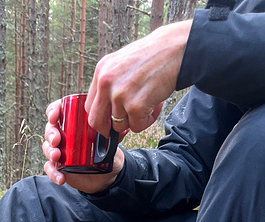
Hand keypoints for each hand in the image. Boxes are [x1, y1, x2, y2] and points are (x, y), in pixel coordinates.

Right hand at [42, 99, 124, 193]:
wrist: (107, 176)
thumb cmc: (107, 153)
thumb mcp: (112, 142)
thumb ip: (114, 135)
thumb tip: (123, 128)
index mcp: (74, 123)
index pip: (59, 111)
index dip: (53, 111)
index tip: (55, 116)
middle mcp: (65, 135)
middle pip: (50, 129)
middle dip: (51, 133)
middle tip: (56, 139)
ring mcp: (60, 151)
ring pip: (48, 148)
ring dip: (50, 151)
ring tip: (57, 156)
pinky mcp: (60, 167)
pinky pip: (51, 168)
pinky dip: (53, 173)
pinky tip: (61, 177)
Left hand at [86, 20, 191, 136]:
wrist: (175, 49)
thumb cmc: (152, 57)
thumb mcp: (121, 64)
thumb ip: (110, 86)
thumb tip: (106, 113)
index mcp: (101, 72)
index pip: (90, 106)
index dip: (100, 119)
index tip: (108, 123)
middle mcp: (106, 83)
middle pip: (96, 122)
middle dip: (108, 130)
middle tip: (121, 130)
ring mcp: (120, 95)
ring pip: (119, 125)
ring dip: (134, 121)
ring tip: (148, 104)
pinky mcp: (135, 106)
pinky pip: (136, 127)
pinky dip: (147, 121)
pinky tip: (155, 105)